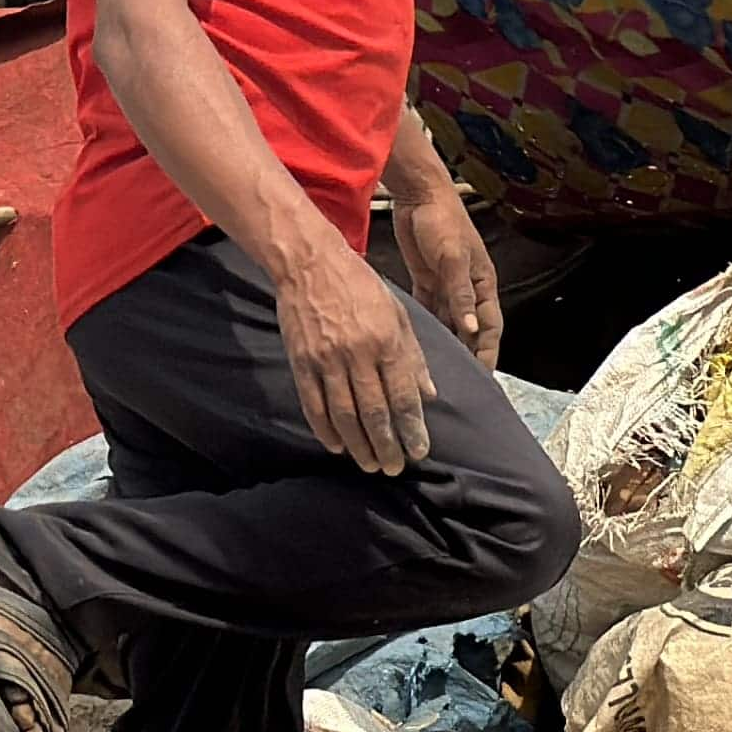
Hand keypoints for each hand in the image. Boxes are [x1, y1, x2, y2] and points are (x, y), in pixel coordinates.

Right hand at [276, 246, 436, 474]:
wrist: (310, 263)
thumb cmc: (360, 286)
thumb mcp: (398, 313)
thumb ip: (414, 356)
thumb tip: (429, 395)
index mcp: (387, 341)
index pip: (403, 396)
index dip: (412, 429)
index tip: (418, 451)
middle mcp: (358, 354)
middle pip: (375, 412)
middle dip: (386, 445)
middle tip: (394, 468)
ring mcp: (326, 360)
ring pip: (345, 415)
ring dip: (358, 445)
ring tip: (370, 464)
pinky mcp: (302, 362)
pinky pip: (314, 405)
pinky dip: (325, 429)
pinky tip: (337, 446)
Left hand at [393, 189, 502, 368]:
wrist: (419, 194)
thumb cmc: (444, 220)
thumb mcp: (453, 257)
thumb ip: (461, 293)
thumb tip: (470, 329)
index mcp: (482, 284)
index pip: (489, 328)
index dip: (487, 353)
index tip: (483, 377)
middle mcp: (467, 289)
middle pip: (469, 331)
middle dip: (466, 356)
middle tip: (456, 384)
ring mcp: (446, 286)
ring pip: (448, 324)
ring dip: (444, 344)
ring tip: (433, 371)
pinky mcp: (426, 280)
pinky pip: (429, 311)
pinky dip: (426, 327)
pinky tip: (416, 344)